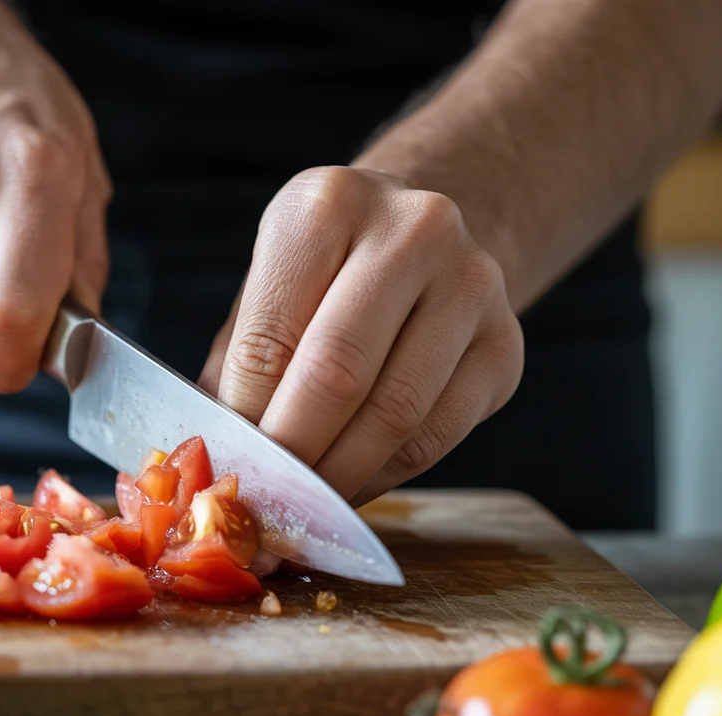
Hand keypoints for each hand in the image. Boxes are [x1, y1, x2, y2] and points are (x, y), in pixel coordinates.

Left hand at [200, 167, 523, 504]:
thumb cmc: (323, 274)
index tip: (229, 470)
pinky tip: (352, 484)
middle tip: (264, 503)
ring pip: (396, 413)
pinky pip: (438, 435)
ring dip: (341, 475)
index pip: (271, 338)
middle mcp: (411, 231)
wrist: (422, 236)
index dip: (244, 421)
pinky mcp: (505, 345)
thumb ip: (237, 368)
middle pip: (338, 374)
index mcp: (327, 205)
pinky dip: (386, 474)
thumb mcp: (266, 290)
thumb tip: (216, 458)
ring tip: (303, 504)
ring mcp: (471, 285)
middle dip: (293, 454)